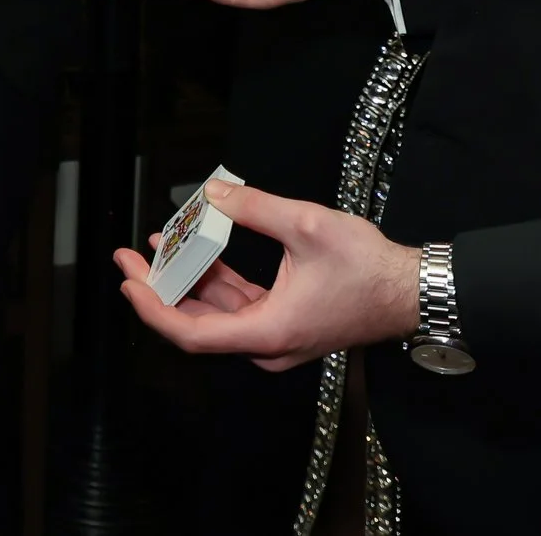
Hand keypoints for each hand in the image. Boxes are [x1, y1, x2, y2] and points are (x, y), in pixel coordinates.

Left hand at [115, 177, 419, 370]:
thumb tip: (213, 195)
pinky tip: (201, 252)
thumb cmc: (368, 266)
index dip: (154, 309)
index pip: (192, 333)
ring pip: (217, 315)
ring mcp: (276, 338)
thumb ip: (255, 208)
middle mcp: (268, 345)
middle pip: (197, 325)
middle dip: (161, 289)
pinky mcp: (285, 324)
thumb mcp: (307, 225)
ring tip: (160, 247)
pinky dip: (216, 282)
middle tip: (131, 258)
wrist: (411, 291)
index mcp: (269, 331)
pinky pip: (239, 307)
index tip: (129, 282)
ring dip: (188, 282)